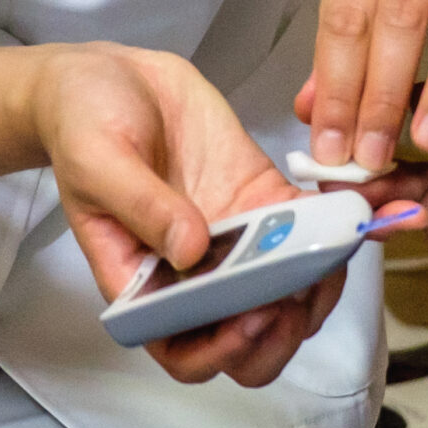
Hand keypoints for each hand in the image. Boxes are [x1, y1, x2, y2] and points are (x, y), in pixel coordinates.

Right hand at [31, 43, 419, 385]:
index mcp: (143, 284)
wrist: (113, 77)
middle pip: (245, 339)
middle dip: (278, 332)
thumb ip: (141, 205)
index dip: (220, 350)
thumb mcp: (98, 160)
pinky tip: (343, 213)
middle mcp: (194, 275)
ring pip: (287, 294)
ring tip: (327, 255)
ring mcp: (234, 240)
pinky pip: (306, 230)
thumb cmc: (85, 125)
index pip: (183, 350)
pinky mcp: (263, 199)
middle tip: (295, 294)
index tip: (250, 318)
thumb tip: (190, 251)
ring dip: (314, 287)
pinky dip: (329, 231)